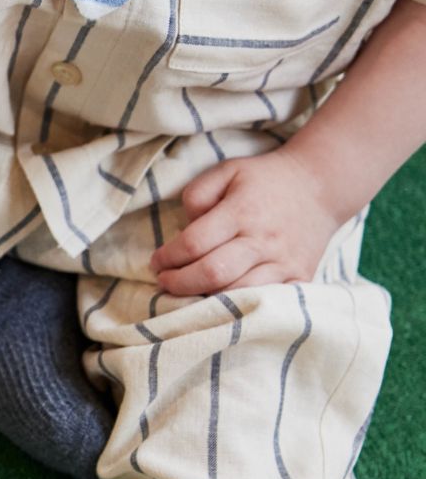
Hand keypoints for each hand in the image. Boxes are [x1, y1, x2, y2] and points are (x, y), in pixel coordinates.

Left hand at [150, 147, 344, 295]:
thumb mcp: (227, 172)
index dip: (167, 257)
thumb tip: (183, 229)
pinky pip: (267, 302)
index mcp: (243, 211)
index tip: (157, 262)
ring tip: (190, 292)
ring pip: (237, 293)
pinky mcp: (300, 276)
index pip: (193, 243)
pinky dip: (241, 307)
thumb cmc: (264, 181)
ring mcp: (284, 261)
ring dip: (206, 299)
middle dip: (179, 283)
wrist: (321, 186)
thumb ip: (198, 194)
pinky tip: (222, 304)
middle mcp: (264, 239)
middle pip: (213, 273)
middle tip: (165, 281)